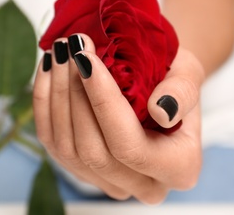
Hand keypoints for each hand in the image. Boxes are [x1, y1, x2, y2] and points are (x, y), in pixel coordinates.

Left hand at [33, 34, 203, 203]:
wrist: (159, 88)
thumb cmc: (174, 80)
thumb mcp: (189, 75)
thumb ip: (183, 92)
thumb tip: (160, 111)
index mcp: (180, 168)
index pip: (131, 146)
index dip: (103, 103)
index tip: (87, 58)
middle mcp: (145, 184)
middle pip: (94, 151)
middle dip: (75, 96)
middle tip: (69, 48)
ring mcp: (110, 182)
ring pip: (68, 149)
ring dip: (58, 96)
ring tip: (59, 53)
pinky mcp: (83, 171)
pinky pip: (53, 143)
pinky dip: (45, 104)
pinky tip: (48, 71)